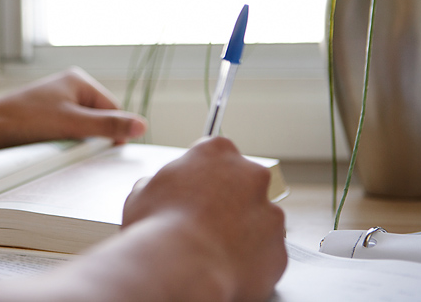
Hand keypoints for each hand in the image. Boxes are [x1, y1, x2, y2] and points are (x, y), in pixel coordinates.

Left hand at [0, 67, 146, 144]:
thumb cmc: (26, 121)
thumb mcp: (73, 124)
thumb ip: (108, 126)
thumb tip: (141, 126)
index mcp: (79, 80)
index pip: (112, 109)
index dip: (113, 131)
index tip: (107, 150)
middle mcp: (69, 87)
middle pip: (98, 118)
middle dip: (92, 136)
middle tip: (80, 148)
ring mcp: (57, 101)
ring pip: (83, 126)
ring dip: (78, 140)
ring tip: (63, 146)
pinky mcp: (47, 115)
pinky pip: (68, 130)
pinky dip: (65, 141)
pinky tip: (55, 148)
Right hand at [121, 137, 286, 300]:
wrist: (180, 268)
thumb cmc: (158, 228)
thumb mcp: (142, 192)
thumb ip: (158, 183)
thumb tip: (154, 190)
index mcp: (217, 151)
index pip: (215, 155)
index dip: (202, 175)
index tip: (195, 190)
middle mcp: (250, 175)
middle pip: (244, 183)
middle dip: (228, 199)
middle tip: (203, 220)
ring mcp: (270, 212)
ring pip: (259, 220)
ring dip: (241, 231)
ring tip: (211, 249)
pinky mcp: (279, 248)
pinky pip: (265, 253)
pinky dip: (249, 260)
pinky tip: (224, 266)